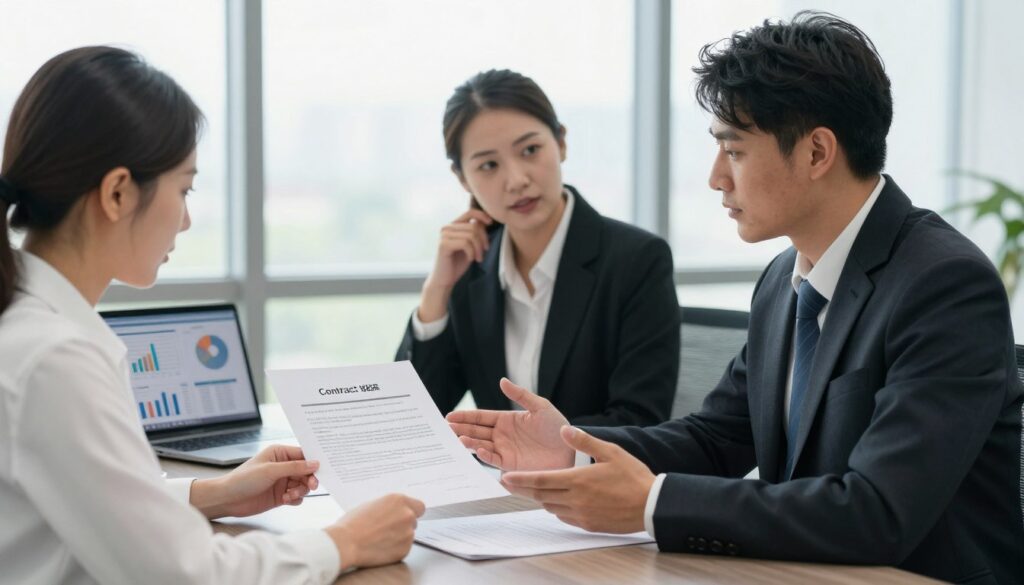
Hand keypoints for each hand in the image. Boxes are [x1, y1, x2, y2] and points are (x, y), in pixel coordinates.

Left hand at [190, 444, 318, 518]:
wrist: (227, 499)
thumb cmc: (243, 479)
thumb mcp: (270, 470)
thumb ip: (295, 467)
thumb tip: (315, 463)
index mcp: (280, 453)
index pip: (304, 455)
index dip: (313, 462)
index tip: (322, 470)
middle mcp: (283, 466)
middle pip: (306, 471)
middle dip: (309, 479)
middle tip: (311, 486)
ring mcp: (282, 481)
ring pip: (303, 485)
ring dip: (300, 491)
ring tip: (290, 495)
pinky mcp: (281, 496)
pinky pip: (297, 496)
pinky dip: (295, 499)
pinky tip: (286, 500)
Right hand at [326, 494, 424, 570]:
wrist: (346, 543)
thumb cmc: (353, 523)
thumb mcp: (371, 505)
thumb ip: (388, 506)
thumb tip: (394, 510)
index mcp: (399, 500)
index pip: (418, 506)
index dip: (412, 511)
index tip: (406, 515)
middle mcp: (407, 515)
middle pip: (414, 520)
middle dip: (404, 524)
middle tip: (389, 529)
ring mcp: (408, 534)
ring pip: (409, 535)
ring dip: (400, 537)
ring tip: (380, 539)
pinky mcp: (404, 550)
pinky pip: (404, 548)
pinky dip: (396, 549)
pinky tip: (381, 547)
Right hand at [418, 209, 492, 321]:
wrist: (445, 279)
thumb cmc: (457, 263)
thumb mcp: (470, 246)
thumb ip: (474, 233)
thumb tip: (485, 221)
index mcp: (453, 226)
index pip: (470, 212)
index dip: (482, 215)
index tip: (491, 223)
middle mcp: (447, 228)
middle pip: (474, 226)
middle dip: (483, 240)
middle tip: (484, 252)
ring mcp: (444, 235)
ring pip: (471, 235)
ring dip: (478, 248)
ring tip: (478, 258)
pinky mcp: (443, 244)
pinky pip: (465, 243)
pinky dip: (472, 253)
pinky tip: (471, 260)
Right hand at [446, 378, 572, 470]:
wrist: (571, 450)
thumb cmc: (557, 427)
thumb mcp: (540, 407)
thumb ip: (520, 395)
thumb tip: (501, 381)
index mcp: (506, 419)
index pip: (481, 417)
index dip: (465, 416)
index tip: (449, 416)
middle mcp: (502, 435)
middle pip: (476, 431)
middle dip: (460, 429)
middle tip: (446, 428)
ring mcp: (505, 450)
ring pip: (481, 445)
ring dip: (468, 442)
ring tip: (457, 438)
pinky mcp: (511, 464)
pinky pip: (494, 460)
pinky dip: (484, 455)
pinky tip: (477, 449)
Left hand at [501, 426, 654, 533]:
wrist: (651, 505)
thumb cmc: (633, 476)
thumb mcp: (610, 451)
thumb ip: (584, 441)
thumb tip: (564, 429)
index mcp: (578, 480)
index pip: (541, 480)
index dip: (521, 480)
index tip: (504, 477)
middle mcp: (576, 500)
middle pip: (541, 496)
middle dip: (524, 489)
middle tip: (510, 483)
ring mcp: (582, 515)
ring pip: (551, 507)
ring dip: (541, 498)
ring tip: (534, 489)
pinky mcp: (588, 525)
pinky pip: (564, 517)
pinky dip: (557, 508)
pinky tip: (558, 501)